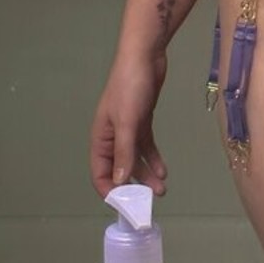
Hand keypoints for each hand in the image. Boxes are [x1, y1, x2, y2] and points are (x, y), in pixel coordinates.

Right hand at [89, 52, 168, 198]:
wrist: (145, 57)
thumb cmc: (130, 87)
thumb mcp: (127, 122)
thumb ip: (124, 152)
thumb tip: (121, 181)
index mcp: (101, 137)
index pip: (100, 172)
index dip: (110, 190)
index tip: (126, 205)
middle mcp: (112, 136)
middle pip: (120, 168)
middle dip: (134, 185)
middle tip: (151, 200)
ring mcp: (128, 128)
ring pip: (135, 158)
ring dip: (146, 174)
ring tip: (162, 189)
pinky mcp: (142, 121)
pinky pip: (145, 146)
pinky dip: (153, 159)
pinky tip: (163, 170)